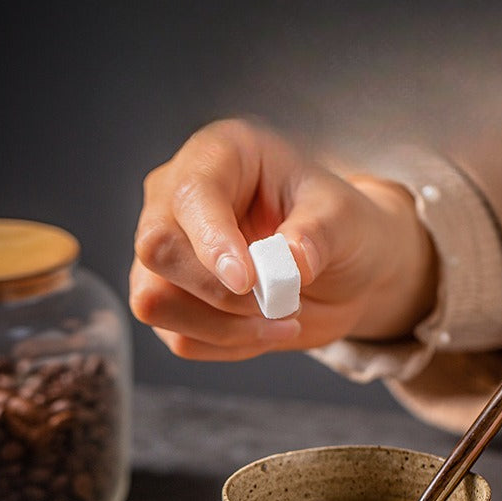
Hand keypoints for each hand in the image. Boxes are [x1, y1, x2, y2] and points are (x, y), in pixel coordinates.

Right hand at [129, 119, 436, 359]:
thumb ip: (319, 232)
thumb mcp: (344, 217)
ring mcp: (169, 254)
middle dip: (220, 292)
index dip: (212, 241)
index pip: (190, 196)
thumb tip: (292, 261)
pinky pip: (181, 338)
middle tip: (282, 300)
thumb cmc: (339, 225)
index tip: (249, 281)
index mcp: (218, 156)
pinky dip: (229, 344)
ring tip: (282, 318)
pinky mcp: (174, 301)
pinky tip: (268, 330)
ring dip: (223, 327)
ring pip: (156, 302)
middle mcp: (178, 200)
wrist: (345, 268)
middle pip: (157, 250)